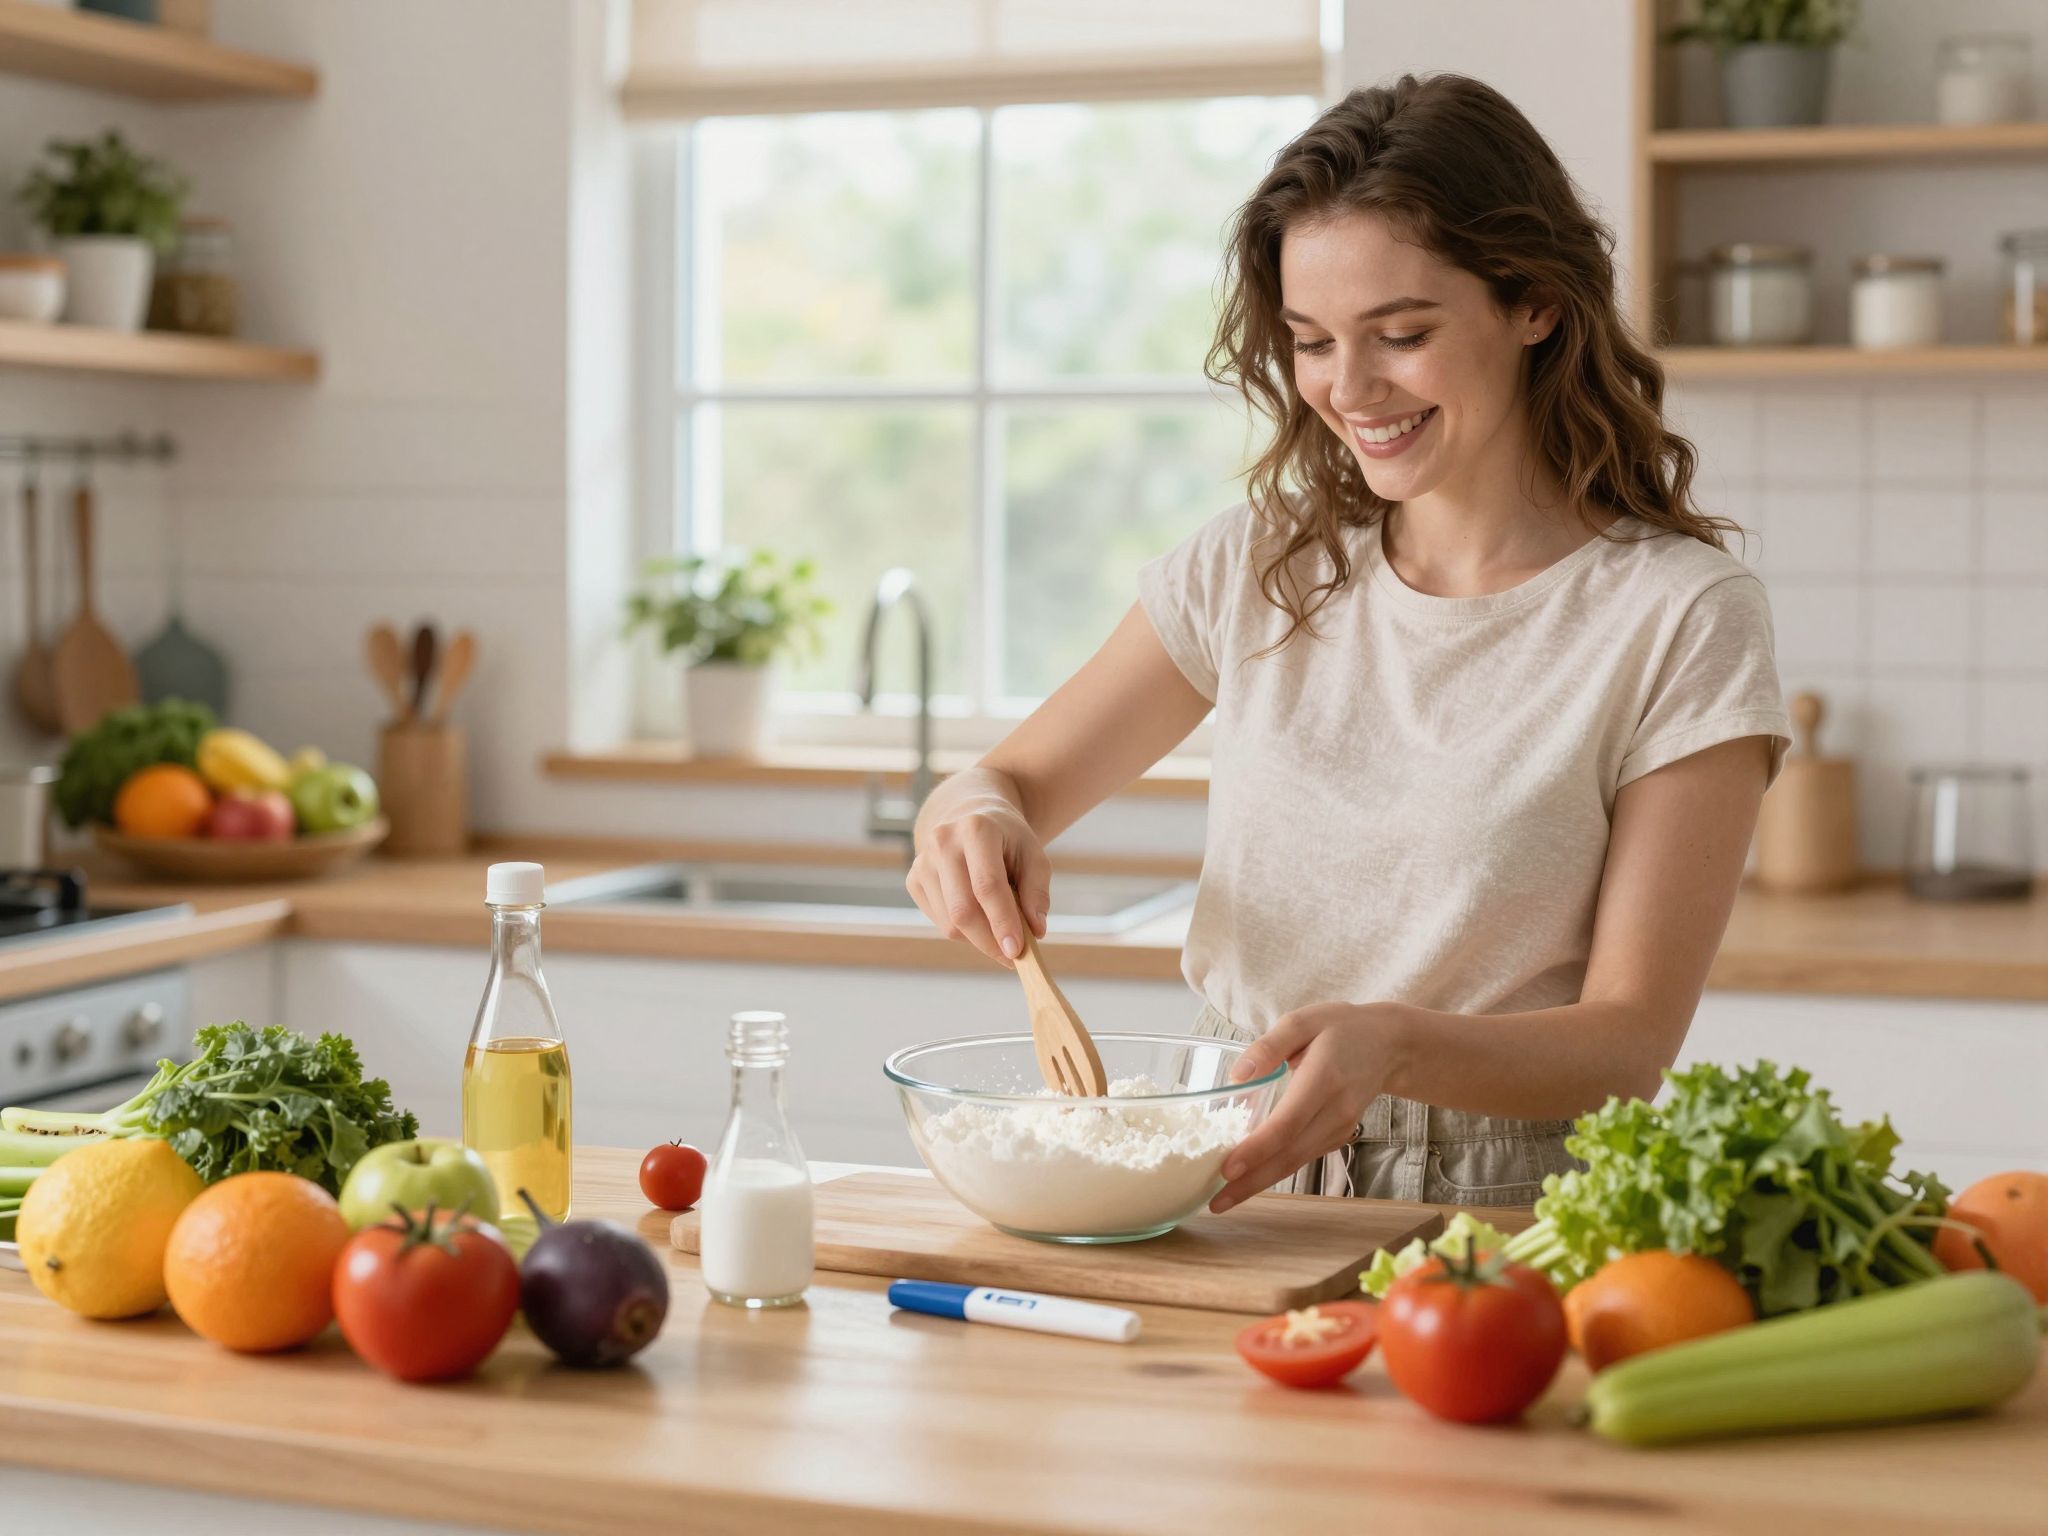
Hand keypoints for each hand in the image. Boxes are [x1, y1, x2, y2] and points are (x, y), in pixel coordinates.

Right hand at [906, 800, 1050, 969]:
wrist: (971, 816)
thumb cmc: (1007, 840)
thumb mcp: (1033, 854)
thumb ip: (1037, 891)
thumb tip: (1035, 931)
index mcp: (976, 829)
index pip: (987, 885)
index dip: (1002, 922)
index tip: (1017, 952)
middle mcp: (943, 841)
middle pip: (963, 909)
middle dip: (989, 941)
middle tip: (1012, 957)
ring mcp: (923, 861)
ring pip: (950, 922)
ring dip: (979, 938)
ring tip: (999, 929)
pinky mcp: (913, 879)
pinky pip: (940, 922)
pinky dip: (963, 931)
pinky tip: (978, 916)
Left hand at [1209, 1002, 1406, 1213]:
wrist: (1388, 1045)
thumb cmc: (1340, 1028)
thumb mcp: (1303, 1021)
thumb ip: (1269, 1045)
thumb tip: (1238, 1076)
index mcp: (1324, 1078)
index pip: (1288, 1122)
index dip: (1258, 1148)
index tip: (1227, 1169)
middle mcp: (1335, 1110)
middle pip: (1290, 1154)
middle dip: (1251, 1182)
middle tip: (1215, 1204)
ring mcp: (1339, 1128)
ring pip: (1296, 1162)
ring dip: (1259, 1183)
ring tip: (1223, 1200)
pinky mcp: (1336, 1136)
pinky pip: (1303, 1157)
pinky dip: (1274, 1171)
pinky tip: (1248, 1181)